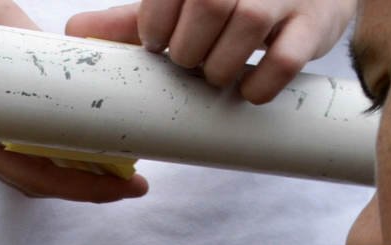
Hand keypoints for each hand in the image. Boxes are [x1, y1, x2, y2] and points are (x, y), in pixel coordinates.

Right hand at [0, 0, 150, 201]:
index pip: (31, 172)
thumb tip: (82, 74)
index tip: (120, 185)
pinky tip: (91, 153)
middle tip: (132, 186)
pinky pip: (27, 156)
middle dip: (87, 187)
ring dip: (77, 177)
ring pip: (31, 174)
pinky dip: (61, 159)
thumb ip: (38, 53)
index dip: (78, 185)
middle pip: (36, 181)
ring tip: (121, 173)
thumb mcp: (1, 24)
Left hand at [67, 0, 352, 102]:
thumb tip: (75, 31)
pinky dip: (260, 84)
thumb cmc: (234, 2)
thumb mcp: (184, 3)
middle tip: (189, 63)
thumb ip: (134, 18)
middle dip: (188, 50)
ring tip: (215, 76)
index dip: (154, 26)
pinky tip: (248, 90)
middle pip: (207, 5)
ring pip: (246, 28)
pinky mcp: (315, 24)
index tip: (157, 46)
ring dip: (220, 68)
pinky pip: (285, 60)